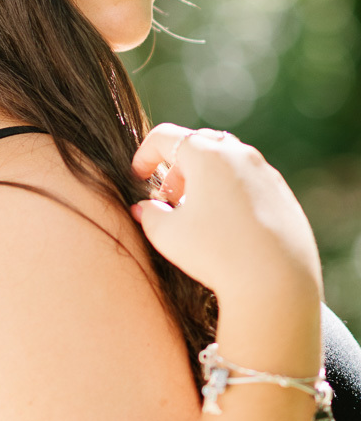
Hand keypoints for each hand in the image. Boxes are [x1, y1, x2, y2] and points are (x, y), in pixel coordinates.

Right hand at [131, 124, 322, 311]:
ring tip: (196, 214)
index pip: (165, 137)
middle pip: (197, 145)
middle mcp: (239, 154)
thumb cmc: (216, 254)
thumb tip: (145, 208)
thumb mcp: (166, 235)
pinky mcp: (282, 194)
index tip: (138, 178)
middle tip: (169, 199)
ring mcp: (265, 172)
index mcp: (207, 155)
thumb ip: (148, 214)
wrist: (277, 282)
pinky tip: (225, 226)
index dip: (144, 155)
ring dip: (204, 180)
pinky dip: (229, 192)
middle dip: (177, 168)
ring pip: (225, 162)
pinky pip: (248, 181)